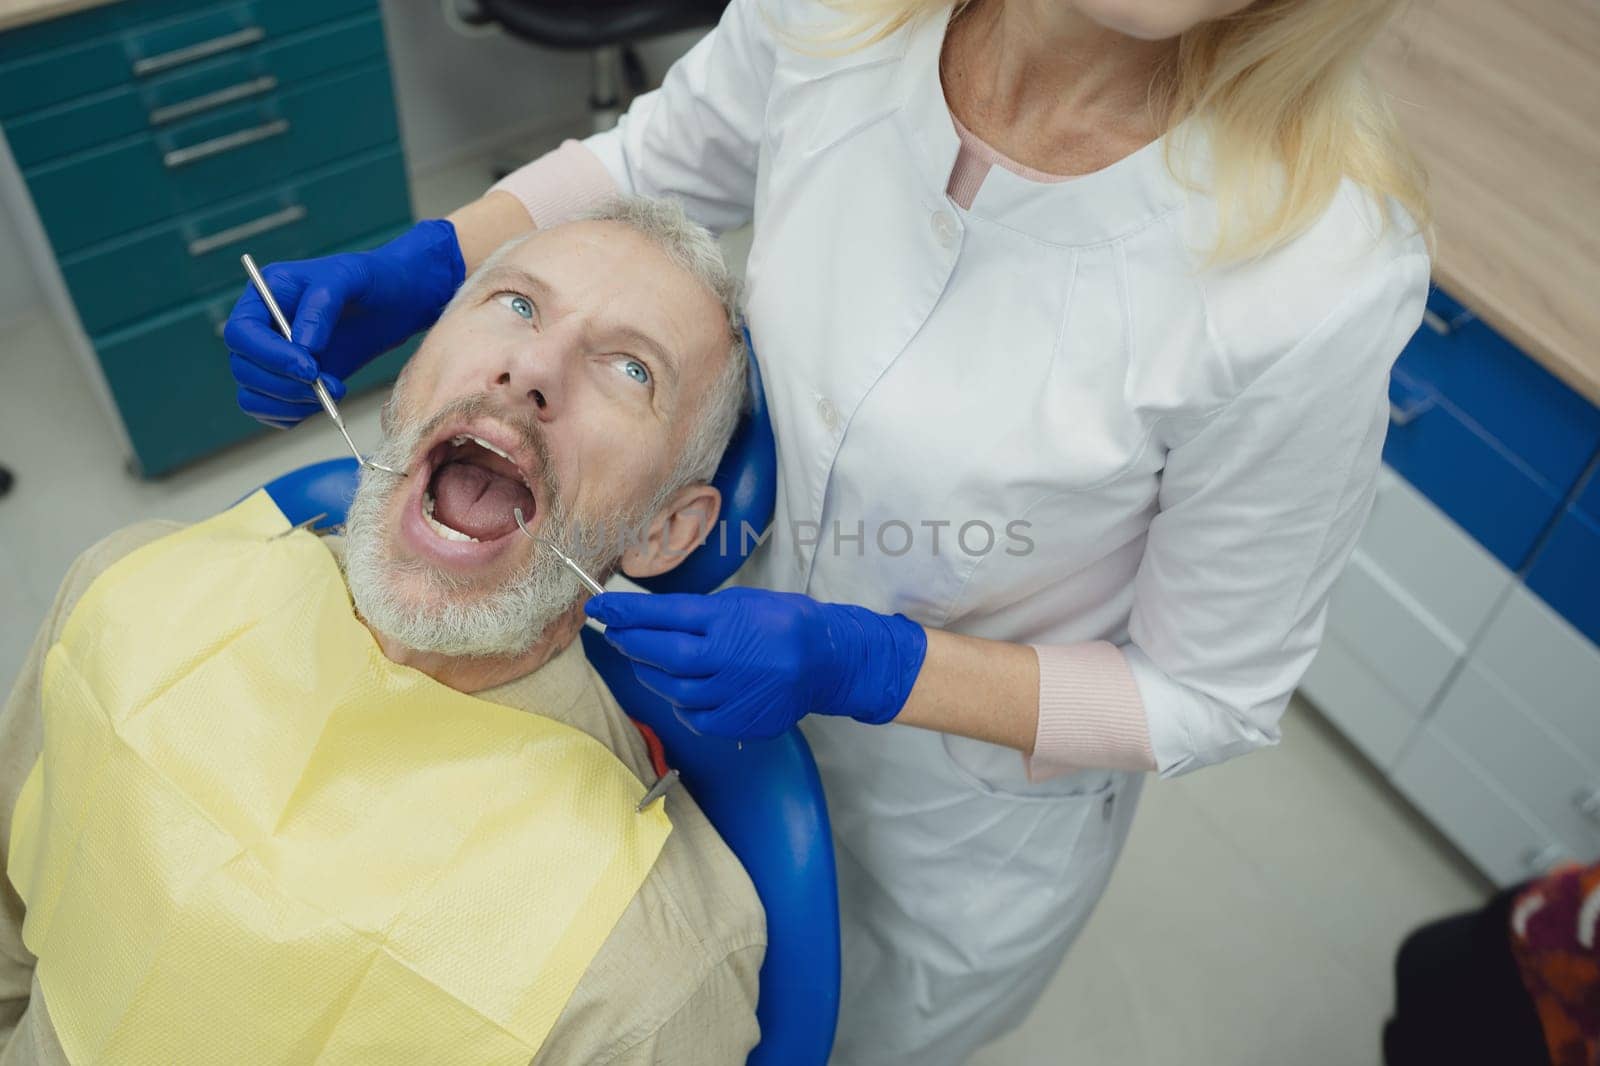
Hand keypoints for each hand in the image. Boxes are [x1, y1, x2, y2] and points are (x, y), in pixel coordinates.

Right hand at [223, 219, 465, 427]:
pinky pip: (272, 412)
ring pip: (254, 396)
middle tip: (330, 385)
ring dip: (291, 404)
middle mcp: (260, 329)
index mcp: (263, 296)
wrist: (395, 303)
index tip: (310, 368)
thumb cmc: (371, 280)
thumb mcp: (349, 278)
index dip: (269, 356)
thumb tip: (303, 346)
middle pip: (244, 369)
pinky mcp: (289, 383)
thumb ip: (321, 305)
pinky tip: (327, 401)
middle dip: (284, 385)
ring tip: (335, 391)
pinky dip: (294, 415)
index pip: (242, 334)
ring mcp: (272, 359)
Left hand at [586, 588, 927, 740]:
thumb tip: (650, 618)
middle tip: (613, 632)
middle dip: (630, 642)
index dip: (626, 612)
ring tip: (644, 660)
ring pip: (673, 689)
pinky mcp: (738, 721)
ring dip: (650, 673)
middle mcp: (728, 657)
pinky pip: (694, 716)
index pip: (664, 614)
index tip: (598, 606)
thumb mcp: (743, 602)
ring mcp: (733, 693)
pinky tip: (680, 690)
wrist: (828, 660)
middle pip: (662, 654)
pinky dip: (680, 703)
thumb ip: (700, 613)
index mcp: (729, 620)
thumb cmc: (784, 623)